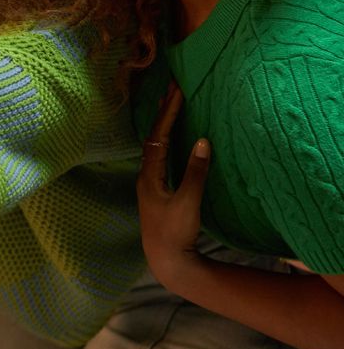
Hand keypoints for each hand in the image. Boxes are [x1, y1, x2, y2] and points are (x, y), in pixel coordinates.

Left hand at [136, 84, 210, 286]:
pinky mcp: (157, 189)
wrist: (166, 261)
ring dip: (163, 123)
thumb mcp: (189, 203)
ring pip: (155, 145)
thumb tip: (203, 141)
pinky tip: (171, 136)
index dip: (168, 114)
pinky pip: (160, 155)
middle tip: (172, 88)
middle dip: (163, 112)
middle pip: (153, 137)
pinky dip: (166, 139)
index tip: (177, 91)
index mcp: (149, 176)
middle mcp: (145, 175)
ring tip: (170, 103)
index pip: (158, 137)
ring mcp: (150, 182)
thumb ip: (195, 172)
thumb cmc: (175, 233)